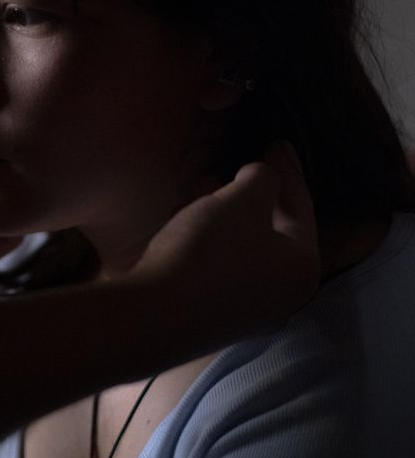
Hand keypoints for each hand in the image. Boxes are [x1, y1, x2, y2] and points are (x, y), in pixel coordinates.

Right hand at [132, 140, 320, 342]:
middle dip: (257, 193)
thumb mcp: (242, 200)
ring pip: (246, 246)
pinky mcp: (216, 314)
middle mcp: (283, 293)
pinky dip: (214, 236)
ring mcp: (249, 309)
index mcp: (302, 267)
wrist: (156, 314)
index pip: (302, 207)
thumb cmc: (211, 251)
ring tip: (208, 185)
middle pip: (275, 229)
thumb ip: (263, 179)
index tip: (277, 143)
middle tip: (245, 162)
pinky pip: (224, 263)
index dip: (288, 171)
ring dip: (230, 213)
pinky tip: (190, 218)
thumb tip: (265, 178)